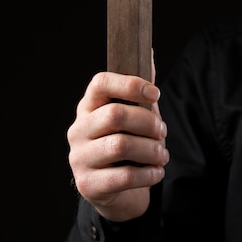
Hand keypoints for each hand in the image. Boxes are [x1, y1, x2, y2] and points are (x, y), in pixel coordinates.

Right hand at [67, 71, 168, 221]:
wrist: (116, 191)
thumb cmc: (128, 144)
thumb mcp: (134, 116)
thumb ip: (139, 89)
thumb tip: (148, 51)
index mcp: (89, 107)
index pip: (100, 83)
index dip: (130, 84)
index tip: (155, 94)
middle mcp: (78, 130)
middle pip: (115, 115)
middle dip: (148, 122)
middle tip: (162, 131)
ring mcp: (79, 158)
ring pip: (121, 145)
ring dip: (152, 149)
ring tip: (162, 154)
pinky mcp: (88, 185)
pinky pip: (124, 176)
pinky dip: (149, 173)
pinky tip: (157, 171)